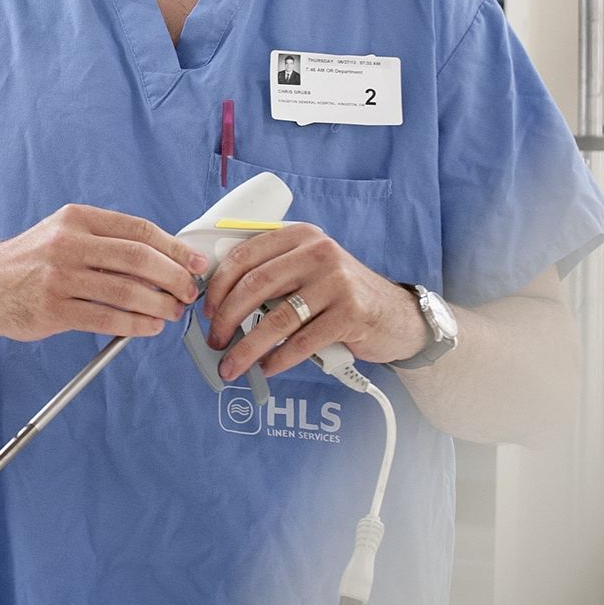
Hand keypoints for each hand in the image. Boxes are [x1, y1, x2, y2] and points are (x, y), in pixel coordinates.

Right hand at [0, 205, 207, 341]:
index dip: (174, 247)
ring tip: (172, 313)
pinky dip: (135, 325)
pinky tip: (148, 327)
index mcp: (76, 218)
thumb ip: (106, 241)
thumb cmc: (31, 261)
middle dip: (174, 278)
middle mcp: (67, 244)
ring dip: (159, 305)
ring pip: (126, 292)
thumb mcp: (63, 233)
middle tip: (188, 292)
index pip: (138, 229)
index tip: (195, 262)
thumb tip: (164, 256)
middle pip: (139, 259)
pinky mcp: (53, 310)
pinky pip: (107, 319)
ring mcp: (59, 278)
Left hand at [200, 223, 431, 379]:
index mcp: (299, 236)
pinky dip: (278, 358)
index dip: (218, 286)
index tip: (206, 310)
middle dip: (226, 318)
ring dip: (246, 347)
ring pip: (276, 319)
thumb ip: (272, 273)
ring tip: (232, 364)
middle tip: (214, 341)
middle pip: (255, 286)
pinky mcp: (351, 314)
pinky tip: (267, 367)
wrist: (397, 316)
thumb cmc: (339, 296)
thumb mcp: (307, 270)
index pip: (244, 256)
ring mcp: (337, 282)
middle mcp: (318, 252)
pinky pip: (302, 342)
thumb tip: (216, 300)